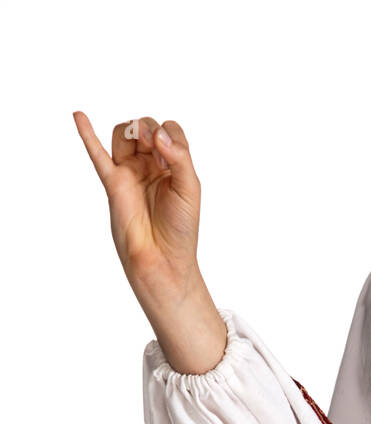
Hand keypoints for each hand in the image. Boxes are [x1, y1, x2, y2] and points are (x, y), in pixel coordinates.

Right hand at [73, 112, 202, 305]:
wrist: (163, 258)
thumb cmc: (181, 228)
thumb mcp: (190, 187)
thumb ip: (179, 156)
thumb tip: (157, 134)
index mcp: (171, 165)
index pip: (169, 130)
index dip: (170, 136)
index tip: (173, 159)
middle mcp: (150, 165)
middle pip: (145, 127)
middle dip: (150, 129)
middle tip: (158, 153)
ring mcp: (129, 173)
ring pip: (123, 134)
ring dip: (132, 130)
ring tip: (144, 144)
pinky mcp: (113, 183)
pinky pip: (97, 154)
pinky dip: (87, 134)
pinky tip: (78, 116)